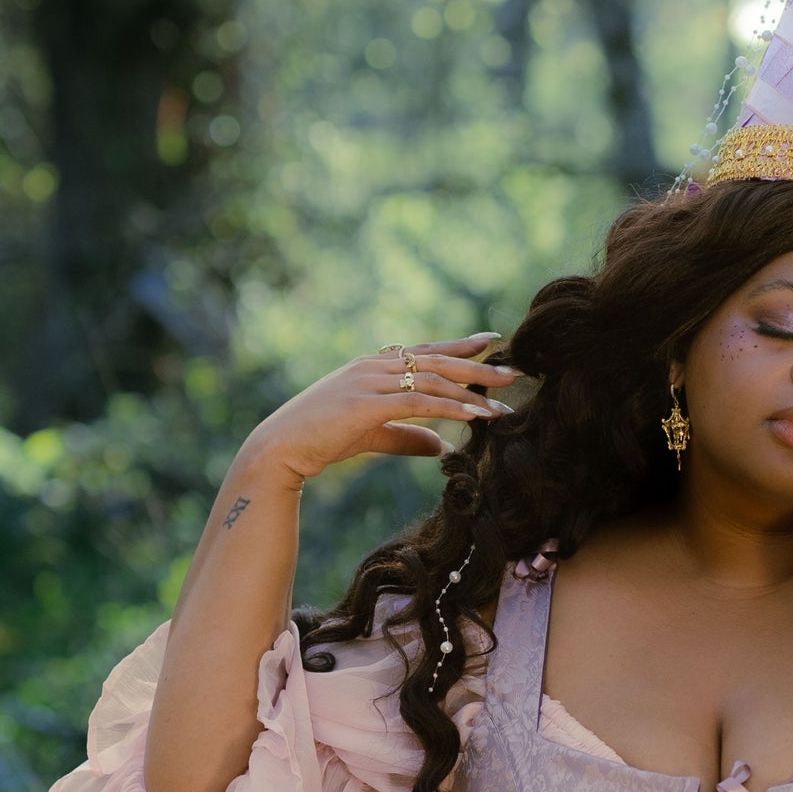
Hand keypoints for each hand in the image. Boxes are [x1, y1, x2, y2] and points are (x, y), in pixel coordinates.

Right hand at [242, 337, 518, 485]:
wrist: (280, 448)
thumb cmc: (321, 440)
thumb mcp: (372, 435)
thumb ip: (407, 436)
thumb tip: (441, 447)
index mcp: (372, 365)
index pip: (423, 351)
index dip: (458, 346)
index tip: (490, 343)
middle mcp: (373, 366)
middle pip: (435, 360)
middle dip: (476, 365)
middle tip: (512, 371)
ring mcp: (369, 382)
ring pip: (431, 380)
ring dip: (471, 391)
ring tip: (502, 404)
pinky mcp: (367, 404)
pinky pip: (419, 402)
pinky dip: (450, 407)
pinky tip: (475, 415)